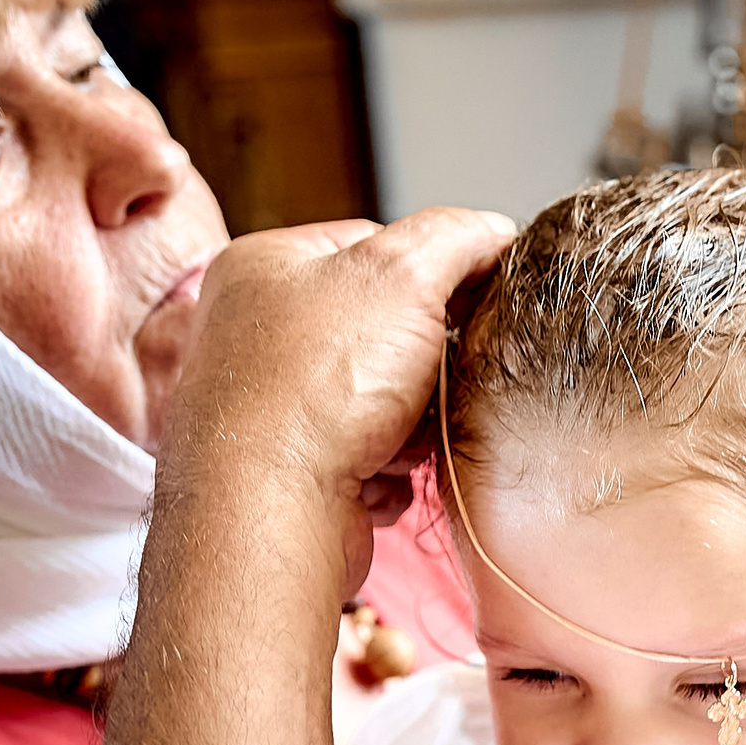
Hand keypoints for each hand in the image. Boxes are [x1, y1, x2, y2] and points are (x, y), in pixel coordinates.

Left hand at [166, 207, 514, 502]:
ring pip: (385, 398)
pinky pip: (370, 456)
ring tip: (402, 436)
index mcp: (265, 267)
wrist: (270, 514)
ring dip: (413, 422)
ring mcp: (268, 406)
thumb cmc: (314, 389)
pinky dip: (390, 468)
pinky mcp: (289, 471)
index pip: (374, 244)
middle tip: (434, 376)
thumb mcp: (404, 275)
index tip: (472, 300)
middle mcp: (255, 334)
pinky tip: (380, 472)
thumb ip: (455, 238)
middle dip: (426, 362)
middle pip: (384, 328)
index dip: (435, 272)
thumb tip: (490, 230)